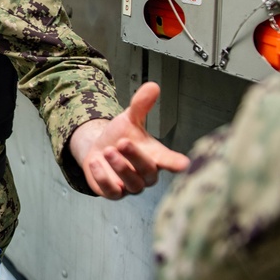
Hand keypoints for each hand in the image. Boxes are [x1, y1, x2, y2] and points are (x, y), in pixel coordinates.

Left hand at [68, 82, 188, 199]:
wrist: (98, 149)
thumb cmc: (120, 136)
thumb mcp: (129, 119)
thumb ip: (141, 105)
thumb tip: (153, 86)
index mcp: (155, 156)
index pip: (170, 161)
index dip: (176, 163)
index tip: (183, 164)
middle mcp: (146, 174)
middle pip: (148, 171)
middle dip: (136, 157)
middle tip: (123, 142)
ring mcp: (131, 186)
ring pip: (133, 184)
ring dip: (120, 167)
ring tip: (107, 151)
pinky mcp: (114, 192)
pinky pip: (112, 191)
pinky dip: (103, 178)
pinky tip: (95, 163)